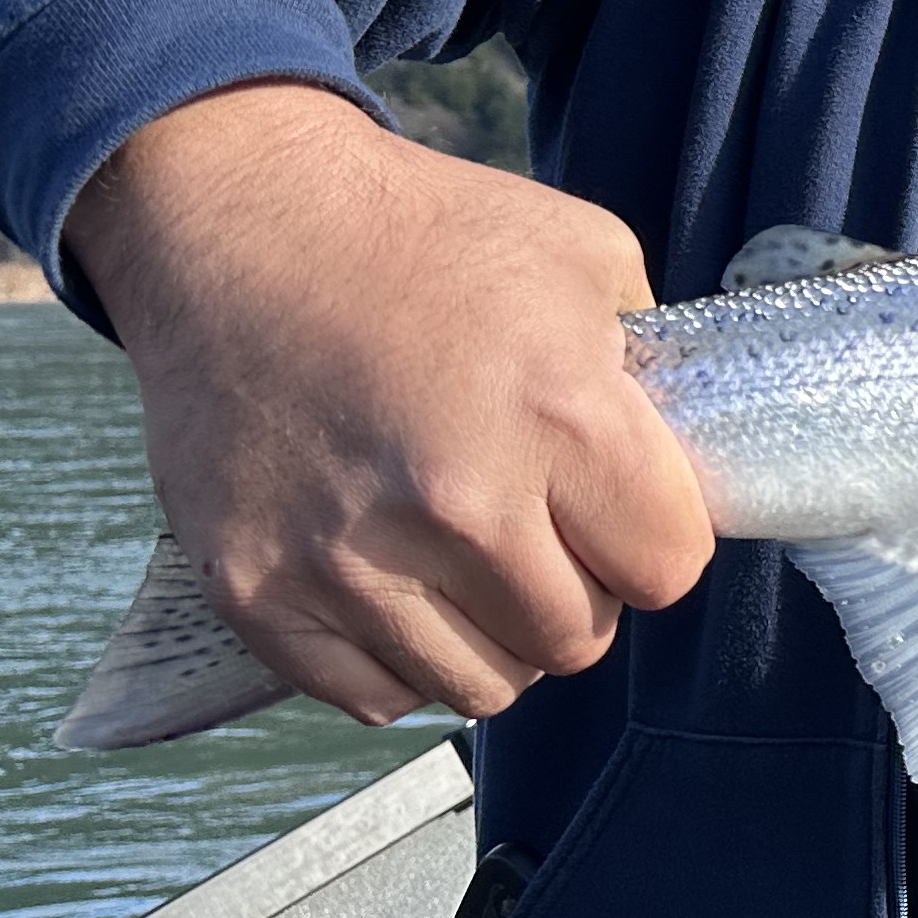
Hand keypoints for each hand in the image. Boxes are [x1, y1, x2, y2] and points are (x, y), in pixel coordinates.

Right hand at [64, 82, 713, 725]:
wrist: (240, 223)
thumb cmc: (422, 234)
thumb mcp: (586, 259)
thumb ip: (648, 374)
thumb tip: (677, 463)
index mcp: (558, 416)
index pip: (667, 568)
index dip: (654, 540)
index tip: (620, 508)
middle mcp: (456, 503)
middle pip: (576, 641)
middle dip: (579, 590)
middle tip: (542, 527)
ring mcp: (347, 559)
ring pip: (482, 686)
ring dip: (495, 634)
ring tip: (471, 558)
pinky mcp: (256, 591)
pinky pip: (375, 694)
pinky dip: (401, 658)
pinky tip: (400, 585)